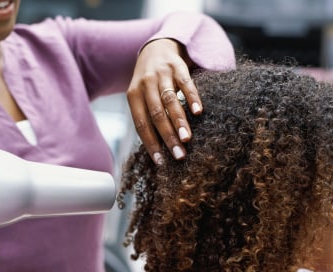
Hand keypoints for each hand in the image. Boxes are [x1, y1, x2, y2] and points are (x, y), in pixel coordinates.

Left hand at [127, 38, 202, 163]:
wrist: (155, 48)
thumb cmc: (148, 82)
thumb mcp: (140, 97)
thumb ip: (147, 117)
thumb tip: (158, 149)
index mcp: (133, 95)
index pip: (141, 124)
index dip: (150, 143)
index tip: (161, 161)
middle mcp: (146, 84)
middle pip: (156, 114)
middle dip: (168, 136)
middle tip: (179, 155)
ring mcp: (162, 74)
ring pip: (170, 100)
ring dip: (179, 121)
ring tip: (187, 139)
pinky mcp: (178, 66)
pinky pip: (186, 83)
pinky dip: (192, 97)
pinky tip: (198, 112)